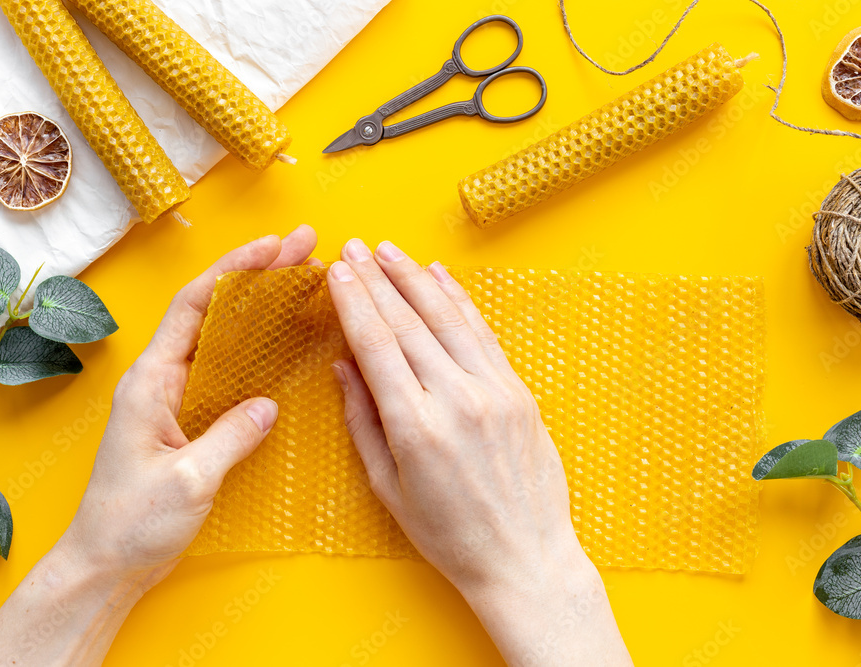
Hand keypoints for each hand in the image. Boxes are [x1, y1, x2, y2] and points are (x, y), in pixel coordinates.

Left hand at [62, 225, 319, 583]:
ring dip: (261, 308)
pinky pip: (227, 372)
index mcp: (152, 380)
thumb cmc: (132, 524)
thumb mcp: (189, 480)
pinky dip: (257, 350)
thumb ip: (231, 436)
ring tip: (303, 283)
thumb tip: (269, 403)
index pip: (196, 306)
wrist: (106, 564)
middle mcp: (161, 380)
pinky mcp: (188, 421)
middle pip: (213, 311)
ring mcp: (175, 399)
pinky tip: (285, 345)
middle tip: (305, 249)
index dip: (236, 270)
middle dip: (257, 275)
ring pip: (223, 338)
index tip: (275, 247)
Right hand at [327, 239, 631, 665]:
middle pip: (409, 324)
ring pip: (448, 319)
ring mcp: (493, 391)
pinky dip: (459, 301)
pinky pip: (483, 334)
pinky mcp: (518, 391)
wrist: (524, 556)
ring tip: (390, 251)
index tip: (337, 271)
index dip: (354, 302)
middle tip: (354, 248)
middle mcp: (457, 399)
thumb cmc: (450, 534)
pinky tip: (439, 278)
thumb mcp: (389, 488)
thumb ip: (363, 421)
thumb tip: (343, 367)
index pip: (377, 345)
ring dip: (416, 279)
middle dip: (377, 280)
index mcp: (416, 427)